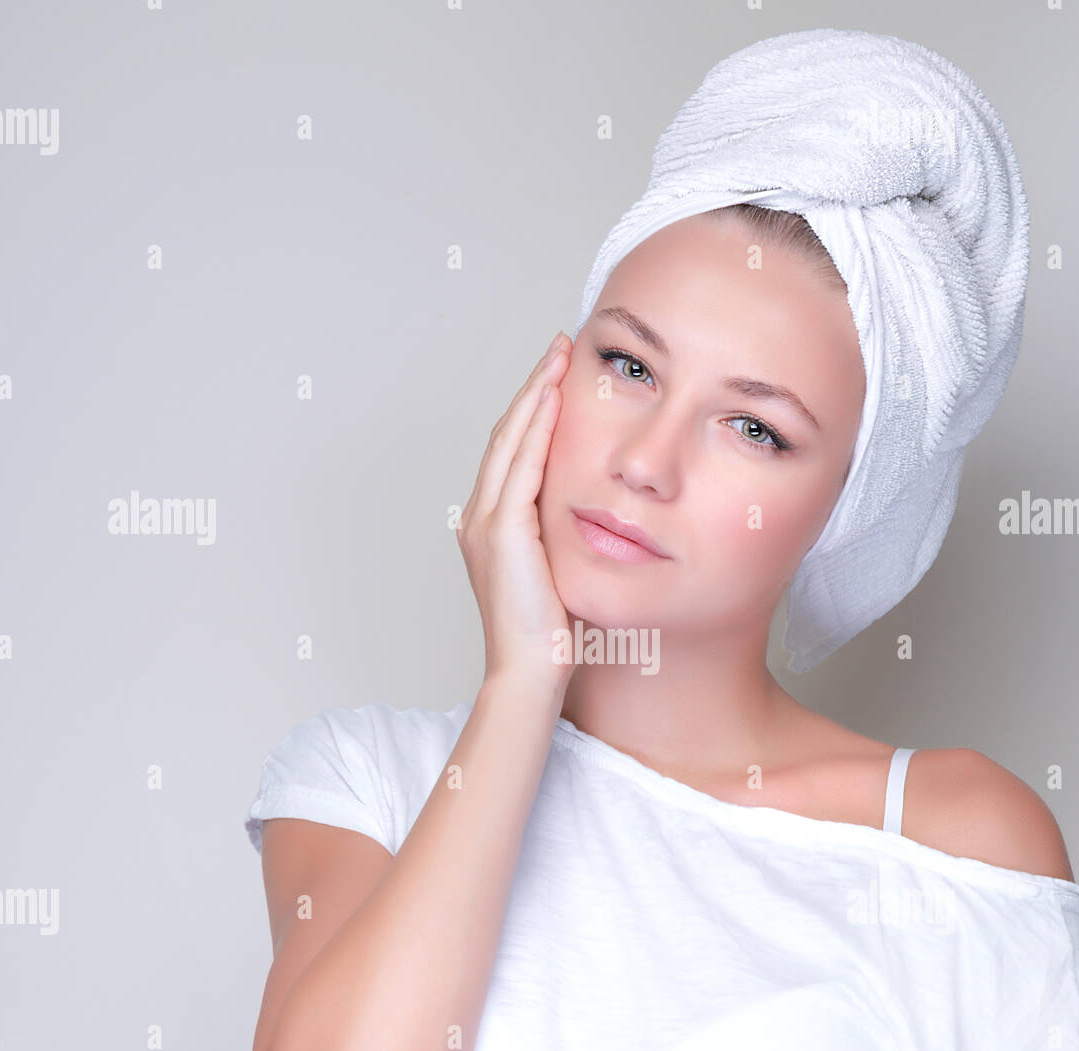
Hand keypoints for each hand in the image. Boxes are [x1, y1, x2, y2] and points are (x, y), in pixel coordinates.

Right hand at [457, 332, 572, 697]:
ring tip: (557, 356)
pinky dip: (536, 428)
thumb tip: (599, 517)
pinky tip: (554, 398)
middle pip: (506, 435)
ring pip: (510, 440)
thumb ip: (566, 538)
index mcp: (491, 527)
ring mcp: (486, 523)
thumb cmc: (550, 637)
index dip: (532, 411)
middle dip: (533, 388)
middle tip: (557, 348)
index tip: (557, 378)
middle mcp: (479, 517)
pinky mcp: (503, 532)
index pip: (512, 454)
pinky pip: (521, 466)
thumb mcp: (560, 572)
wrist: (530, 672)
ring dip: (535, 394)